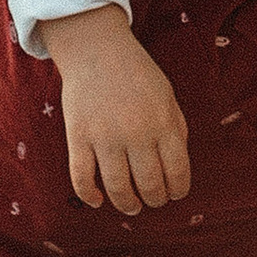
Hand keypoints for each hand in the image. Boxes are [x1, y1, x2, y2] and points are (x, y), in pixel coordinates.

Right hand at [39, 9, 191, 214]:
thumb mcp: (167, 96)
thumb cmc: (136, 74)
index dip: (178, 190)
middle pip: (150, 185)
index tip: (175, 194)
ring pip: (118, 189)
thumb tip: (177, 169)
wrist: (96, 49)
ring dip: (127, 205)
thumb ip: (175, 130)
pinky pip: (82, 179)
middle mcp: (136, 133)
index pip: (177, 172)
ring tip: (132, 206)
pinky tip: (98, 200)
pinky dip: (90, 196)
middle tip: (153, 201)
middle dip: (155, 200)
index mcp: (163, 123)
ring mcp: (105, 137)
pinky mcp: (78, 137)